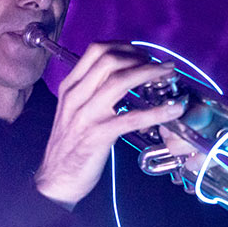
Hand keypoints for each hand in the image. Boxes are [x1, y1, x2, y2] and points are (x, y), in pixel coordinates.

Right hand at [35, 42, 184, 207]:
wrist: (55, 180)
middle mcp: (75, 96)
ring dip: (150, 74)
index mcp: (70, 87)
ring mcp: (85, 115)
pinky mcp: (97, 136)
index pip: (96, 51)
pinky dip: (156, 112)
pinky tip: (172, 111)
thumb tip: (123, 80)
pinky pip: (130, 118)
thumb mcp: (74, 112)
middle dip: (141, 58)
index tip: (143, 53)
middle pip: (109, 59)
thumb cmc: (70, 148)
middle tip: (161, 65)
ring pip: (119, 81)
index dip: (125, 46)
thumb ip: (93, 93)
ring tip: (169, 76)